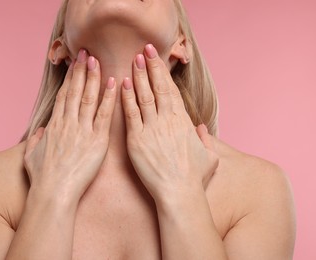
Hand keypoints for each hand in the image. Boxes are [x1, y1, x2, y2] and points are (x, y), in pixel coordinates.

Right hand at [23, 49, 116, 203]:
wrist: (53, 193)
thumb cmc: (42, 178)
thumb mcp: (30, 156)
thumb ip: (35, 140)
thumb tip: (40, 130)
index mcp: (54, 126)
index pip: (63, 96)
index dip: (70, 79)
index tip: (74, 65)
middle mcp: (68, 124)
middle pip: (75, 92)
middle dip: (81, 71)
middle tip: (86, 53)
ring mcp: (82, 131)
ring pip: (88, 98)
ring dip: (93, 78)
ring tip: (97, 61)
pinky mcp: (97, 141)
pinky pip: (104, 115)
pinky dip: (109, 99)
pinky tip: (114, 84)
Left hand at [121, 44, 217, 203]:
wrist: (178, 193)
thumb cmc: (194, 178)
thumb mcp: (209, 157)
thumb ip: (205, 139)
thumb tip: (200, 129)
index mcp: (182, 122)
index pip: (171, 91)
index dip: (163, 73)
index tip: (157, 59)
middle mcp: (167, 120)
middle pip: (158, 88)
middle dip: (151, 67)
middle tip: (144, 50)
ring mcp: (151, 129)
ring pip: (143, 96)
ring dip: (138, 76)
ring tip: (133, 60)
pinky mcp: (137, 140)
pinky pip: (131, 114)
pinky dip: (127, 98)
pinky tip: (123, 84)